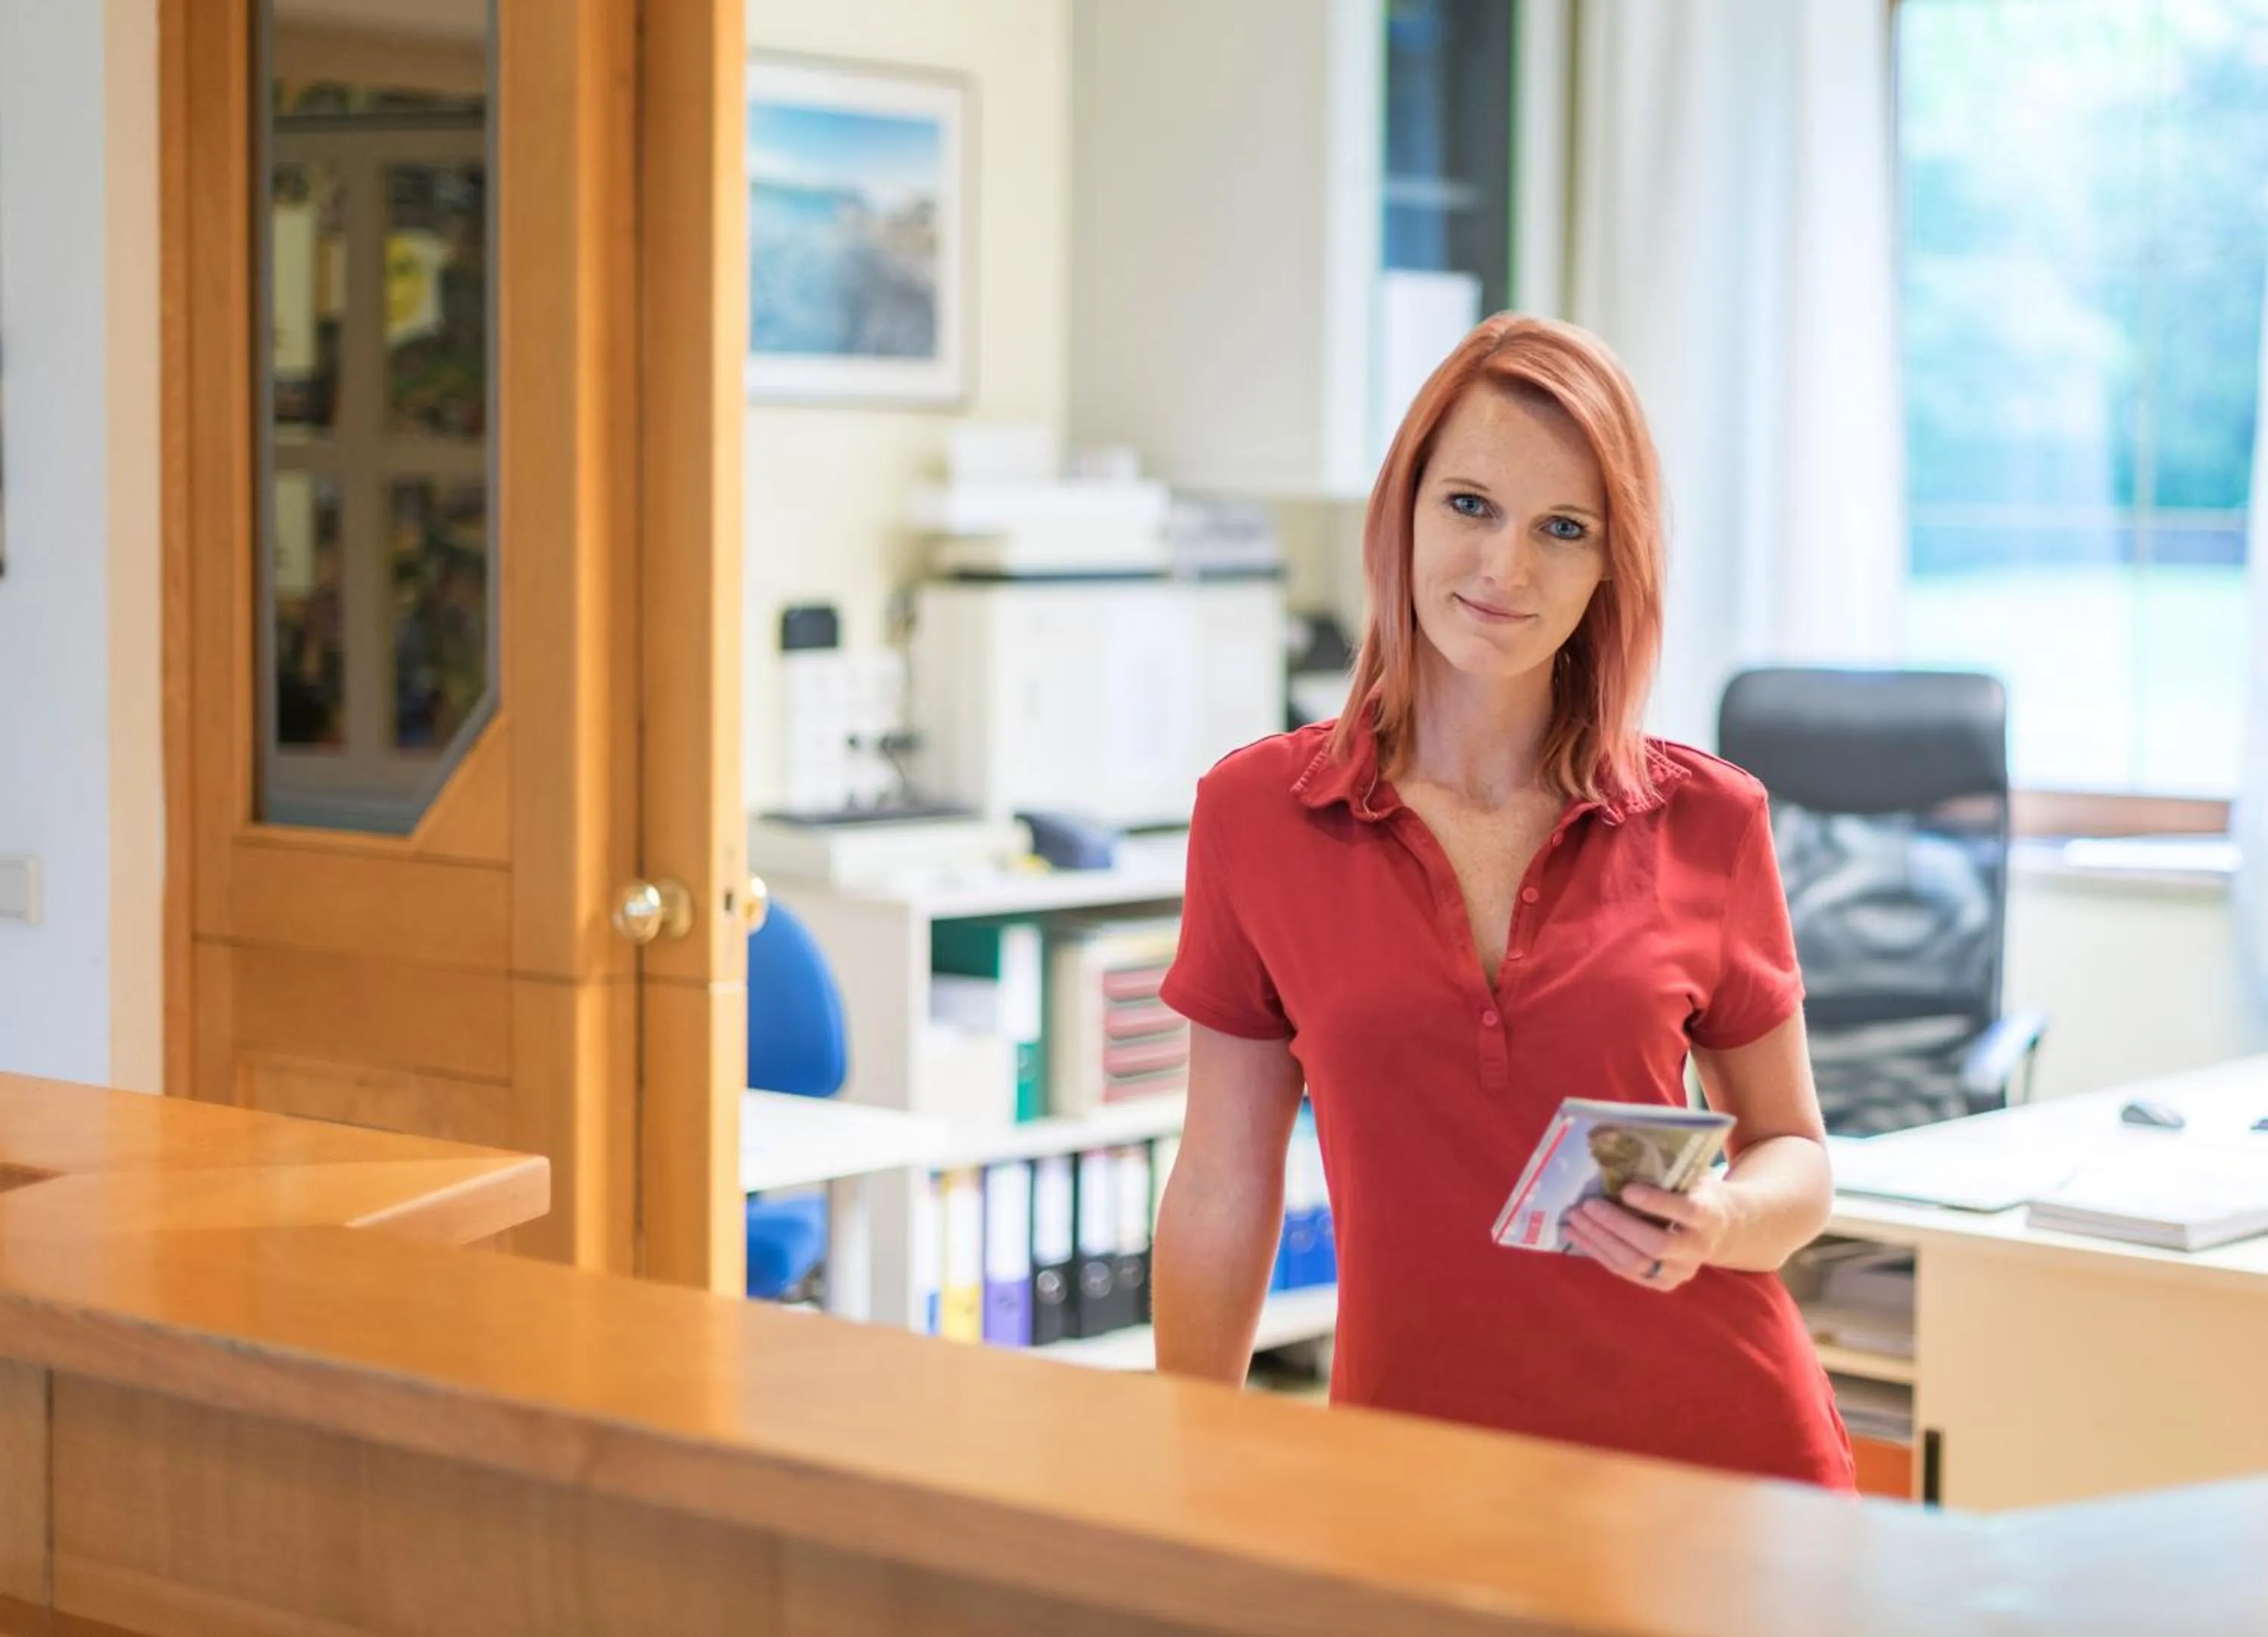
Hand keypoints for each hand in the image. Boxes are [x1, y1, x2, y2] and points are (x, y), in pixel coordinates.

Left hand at [1562, 1176, 1736, 1292]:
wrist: (1719, 1231)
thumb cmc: (1696, 1194)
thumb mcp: (1693, 1179)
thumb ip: (1667, 1174)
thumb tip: (1620, 1158)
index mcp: (1710, 1217)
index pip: (1686, 1212)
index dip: (1655, 1202)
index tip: (1626, 1189)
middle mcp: (1697, 1249)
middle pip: (1656, 1244)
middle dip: (1617, 1225)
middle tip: (1587, 1205)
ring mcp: (1679, 1271)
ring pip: (1635, 1262)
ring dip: (1599, 1240)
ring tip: (1573, 1219)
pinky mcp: (1660, 1284)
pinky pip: (1624, 1271)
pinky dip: (1597, 1252)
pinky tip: (1576, 1235)